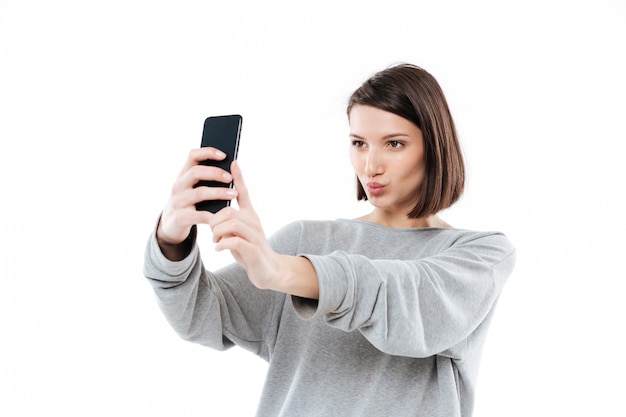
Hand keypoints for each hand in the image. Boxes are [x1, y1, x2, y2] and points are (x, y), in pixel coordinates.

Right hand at [157, 147, 237, 246]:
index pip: (192, 155)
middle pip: (195, 172)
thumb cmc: (190, 203)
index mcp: (184, 175)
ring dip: (218, 192)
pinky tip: (223, 215)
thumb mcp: (193, 188)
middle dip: (215, 173)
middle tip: (230, 178)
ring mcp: (177, 201)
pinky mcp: (179, 218)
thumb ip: (207, 179)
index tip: (224, 155)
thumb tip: (233, 167)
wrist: (171, 226)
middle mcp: (178, 185)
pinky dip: (212, 215)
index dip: (208, 152)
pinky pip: (198, 215)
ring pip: (199, 193)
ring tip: (233, 194)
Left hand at [209, 162, 318, 298]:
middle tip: (211, 231)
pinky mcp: (254, 250)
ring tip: (215, 240)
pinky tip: (219, 248)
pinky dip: (222, 243)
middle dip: (215, 220)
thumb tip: (214, 214)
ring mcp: (255, 236)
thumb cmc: (250, 250)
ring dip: (218, 232)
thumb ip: (230, 222)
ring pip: (231, 224)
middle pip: (229, 210)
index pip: (244, 192)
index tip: (233, 162)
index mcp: (251, 216)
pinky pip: (234, 241)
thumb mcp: (240, 233)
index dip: (239, 178)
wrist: (269, 271)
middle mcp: (254, 222)